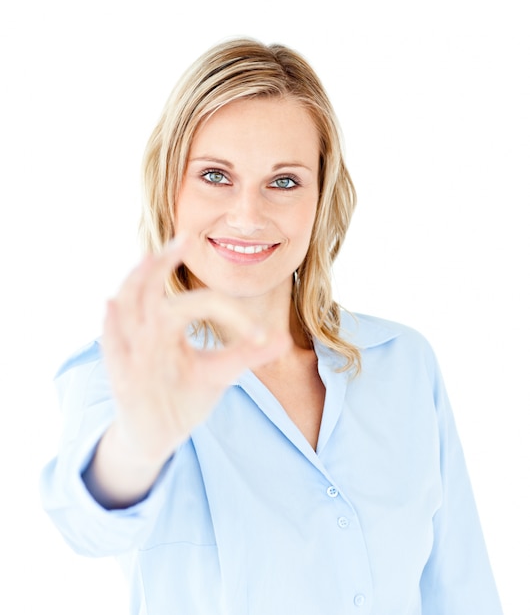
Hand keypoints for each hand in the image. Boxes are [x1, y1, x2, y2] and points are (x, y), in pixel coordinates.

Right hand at [102, 233, 290, 465]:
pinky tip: (111, 304)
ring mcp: (132, 351)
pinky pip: (111, 345)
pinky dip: (111, 325)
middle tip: (185, 238)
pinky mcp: (120, 376)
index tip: (262, 334)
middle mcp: (148, 330)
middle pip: (149, 286)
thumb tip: (282, 339)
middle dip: (164, 262)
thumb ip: (245, 354)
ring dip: (137, 282)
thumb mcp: (218, 373)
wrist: (158, 436)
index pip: (200, 303)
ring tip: (150, 258)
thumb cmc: (184, 398)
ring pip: (128, 307)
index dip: (231, 313)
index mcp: (170, 325)